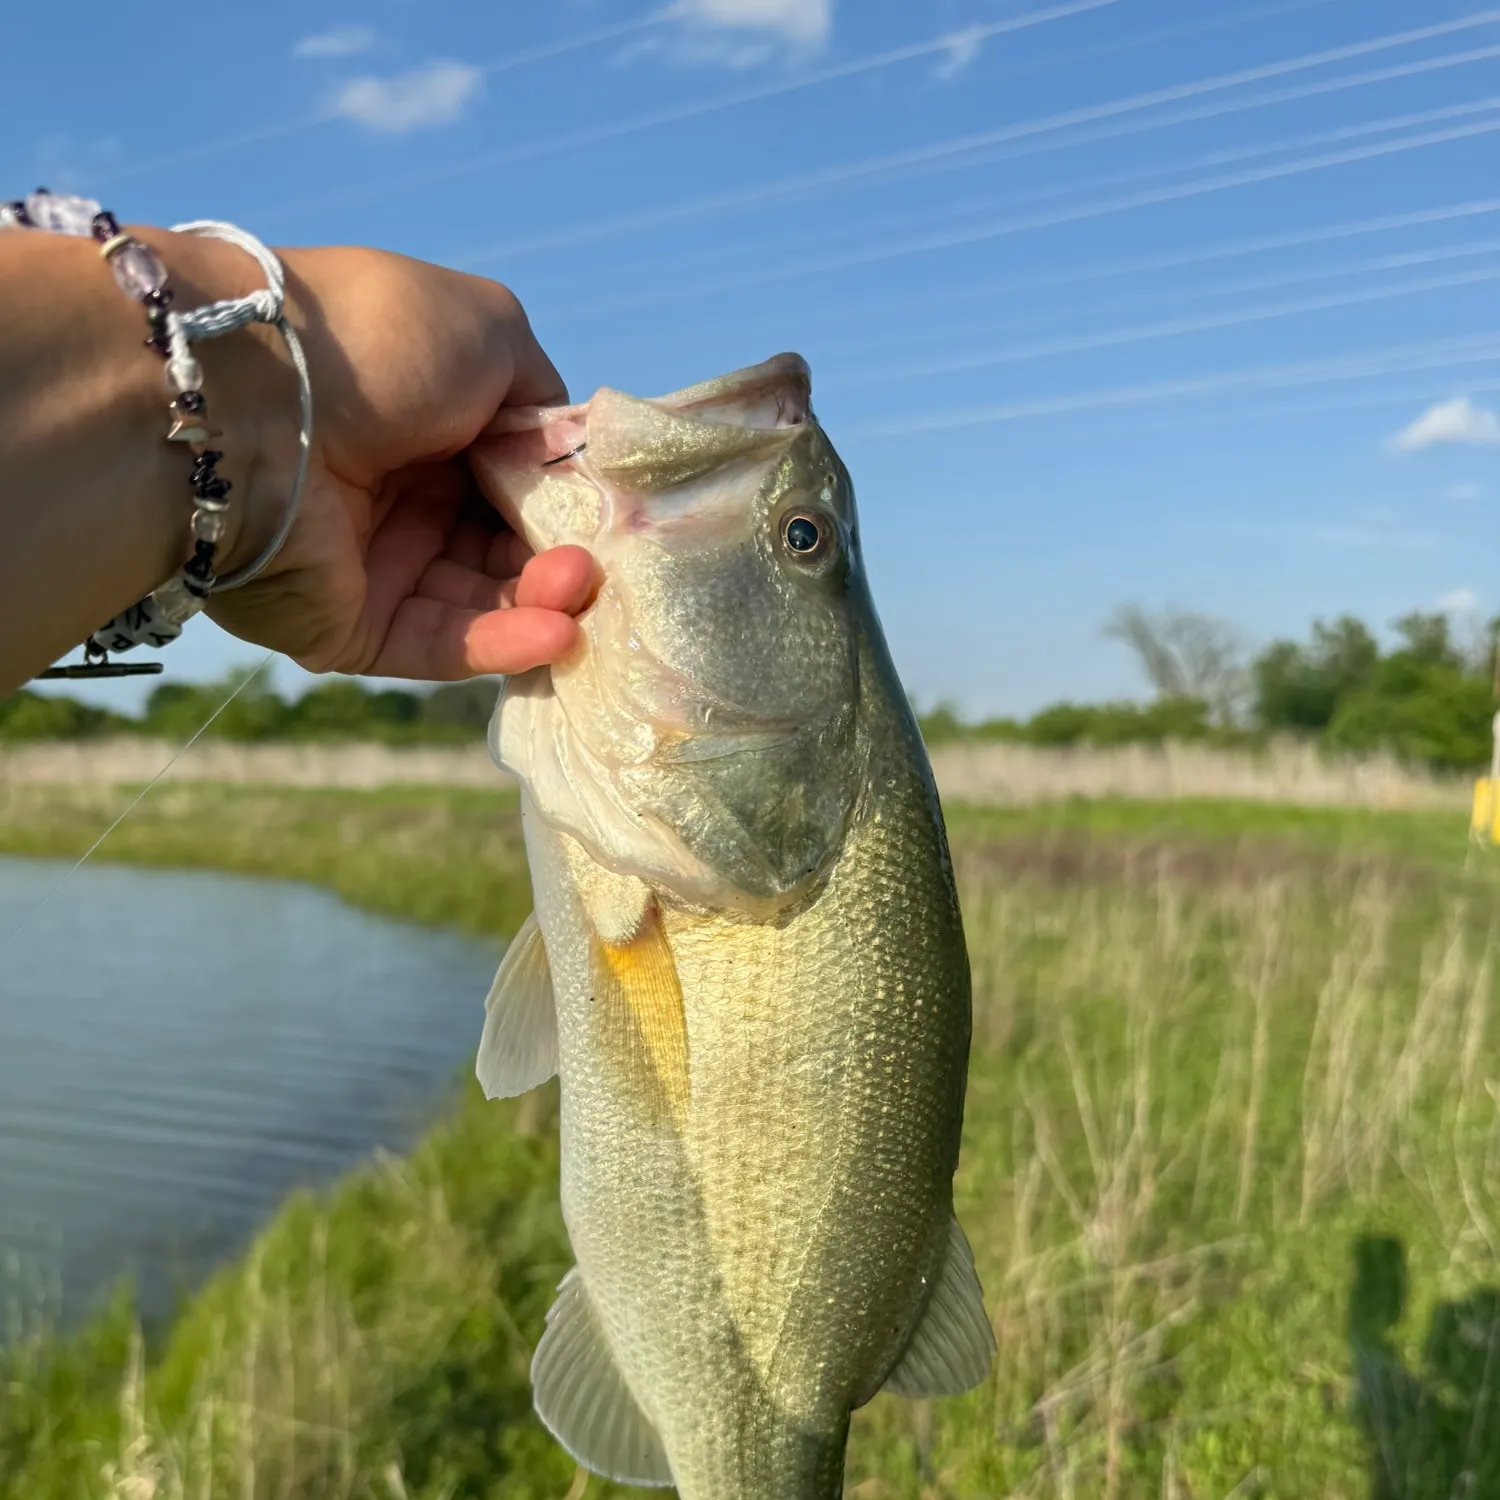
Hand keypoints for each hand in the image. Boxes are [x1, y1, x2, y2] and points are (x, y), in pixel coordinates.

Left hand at [204, 246, 593, 679]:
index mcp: (429, 420)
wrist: (251, 401)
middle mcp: (402, 493)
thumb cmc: (374, 344)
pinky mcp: (354, 630)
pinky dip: (505, 643)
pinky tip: (556, 632)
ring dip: (544, 598)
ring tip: (583, 588)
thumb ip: (541, 391)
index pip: (517, 475)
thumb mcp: (487, 329)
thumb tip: (568, 446)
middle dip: (563, 554)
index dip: (568, 496)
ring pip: (484, 601)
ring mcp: (377, 566)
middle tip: (603, 559)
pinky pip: (443, 644)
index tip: (614, 510)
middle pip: (506, 545)